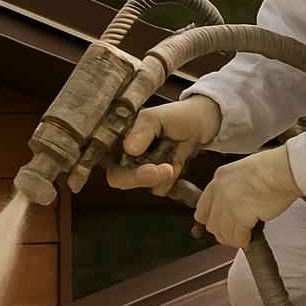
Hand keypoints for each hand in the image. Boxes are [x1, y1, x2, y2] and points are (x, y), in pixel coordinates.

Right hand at [104, 96, 221, 195]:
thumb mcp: (155, 118)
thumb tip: (129, 149)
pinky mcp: (157, 180)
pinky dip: (172, 180)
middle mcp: (124, 157)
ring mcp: (141, 170)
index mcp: (117, 141)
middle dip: (142, 177)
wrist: (199, 124)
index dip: (117, 173)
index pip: (106, 162)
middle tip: (167, 169)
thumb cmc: (174, 116)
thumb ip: (141, 131)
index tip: (148, 170)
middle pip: (121, 179)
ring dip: (162, 177)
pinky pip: (160, 188)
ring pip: (143, 185)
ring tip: (174, 160)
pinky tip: (178, 164)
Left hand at [194, 145, 300, 247]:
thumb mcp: (243, 170)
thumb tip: (235, 204)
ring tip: (242, 238)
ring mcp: (229, 205)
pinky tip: (250, 238)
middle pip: (211, 223)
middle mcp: (219, 192)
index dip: (211, 219)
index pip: (202, 207)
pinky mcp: (241, 216)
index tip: (220, 224)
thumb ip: (233, 186)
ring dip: (232, 238)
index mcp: (219, 178)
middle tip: (234, 233)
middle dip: (222, 231)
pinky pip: (237, 237)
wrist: (284, 170)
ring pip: (222, 233)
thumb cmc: (272, 168)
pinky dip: (244, 240)